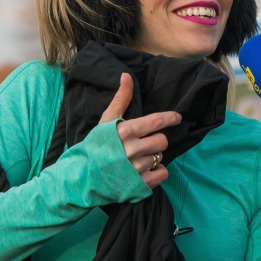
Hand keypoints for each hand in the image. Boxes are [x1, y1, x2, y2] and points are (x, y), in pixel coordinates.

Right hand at [99, 73, 180, 188]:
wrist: (83, 176)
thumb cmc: (96, 146)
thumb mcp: (106, 121)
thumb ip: (121, 99)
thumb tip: (127, 75)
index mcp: (125, 131)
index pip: (157, 122)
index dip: (170, 118)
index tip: (177, 117)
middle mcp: (132, 149)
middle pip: (162, 140)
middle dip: (155, 141)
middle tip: (142, 144)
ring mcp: (137, 168)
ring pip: (161, 156)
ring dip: (153, 156)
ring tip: (137, 158)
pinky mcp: (140, 184)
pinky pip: (163, 173)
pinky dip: (157, 172)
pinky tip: (144, 170)